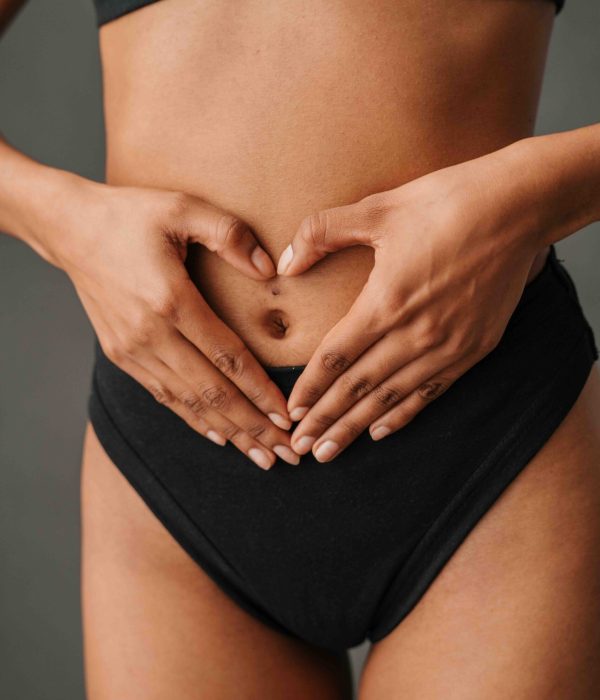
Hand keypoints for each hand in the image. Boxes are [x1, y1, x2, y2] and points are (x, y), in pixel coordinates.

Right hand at [49, 178, 299, 468]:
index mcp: (170, 300)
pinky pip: (164, 397)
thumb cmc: (130, 216)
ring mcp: (133, 350)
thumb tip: (270, 269)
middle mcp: (151, 334)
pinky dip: (194, 420)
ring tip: (261, 457)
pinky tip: (219, 436)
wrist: (69, 229)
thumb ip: (230, 235)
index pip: (228, 358)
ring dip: (228, 433)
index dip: (261, 392)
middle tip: (287, 454)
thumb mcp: (183, 207)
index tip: (289, 417)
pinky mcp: (122, 355)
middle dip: (253, 427)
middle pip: (212, 393)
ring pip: (189, 403)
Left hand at [277, 150, 543, 461]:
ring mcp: (447, 346)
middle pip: (358, 388)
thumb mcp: (376, 208)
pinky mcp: (473, 349)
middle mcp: (415, 333)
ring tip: (329, 452)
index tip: (290, 412)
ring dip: (356, 427)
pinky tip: (382, 430)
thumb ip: (321, 233)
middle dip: (325, 420)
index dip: (310, 388)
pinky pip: (431, 392)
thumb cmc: (445, 202)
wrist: (518, 207)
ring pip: (391, 398)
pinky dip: (403, 414)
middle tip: (299, 448)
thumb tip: (284, 263)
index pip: (336, 358)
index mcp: (386, 302)